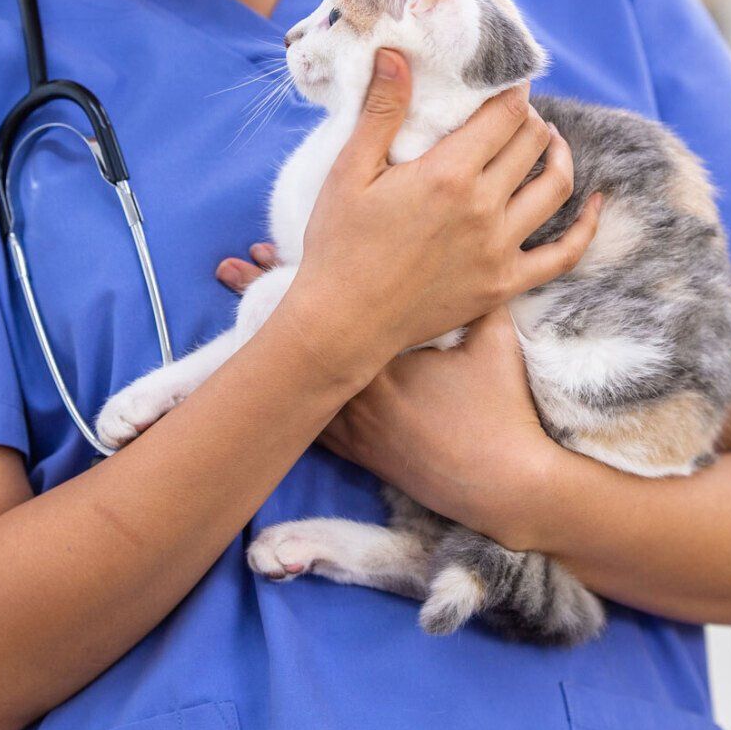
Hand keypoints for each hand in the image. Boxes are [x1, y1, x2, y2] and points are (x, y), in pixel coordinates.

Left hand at [219, 256, 558, 539]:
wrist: (501, 483)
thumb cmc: (501, 409)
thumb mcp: (493, 339)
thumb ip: (478, 292)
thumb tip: (475, 246)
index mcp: (386, 357)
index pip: (326, 309)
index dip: (288, 281)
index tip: (259, 257)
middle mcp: (358, 393)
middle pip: (297, 344)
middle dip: (262, 306)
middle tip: (229, 272)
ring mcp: (354, 429)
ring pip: (295, 387)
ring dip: (268, 356)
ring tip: (236, 324)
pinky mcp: (359, 454)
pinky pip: (310, 426)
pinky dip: (287, 404)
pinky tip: (265, 384)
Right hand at [278, 49, 602, 383]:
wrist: (343, 324)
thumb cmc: (337, 245)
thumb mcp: (348, 171)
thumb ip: (380, 110)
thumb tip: (395, 53)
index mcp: (448, 174)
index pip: (504, 115)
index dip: (512, 91)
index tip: (508, 81)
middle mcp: (483, 208)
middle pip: (531, 143)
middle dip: (529, 119)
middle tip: (517, 113)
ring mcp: (499, 249)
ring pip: (554, 187)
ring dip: (559, 155)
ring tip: (549, 141)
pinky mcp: (504, 284)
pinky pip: (564, 254)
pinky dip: (586, 226)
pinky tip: (593, 204)